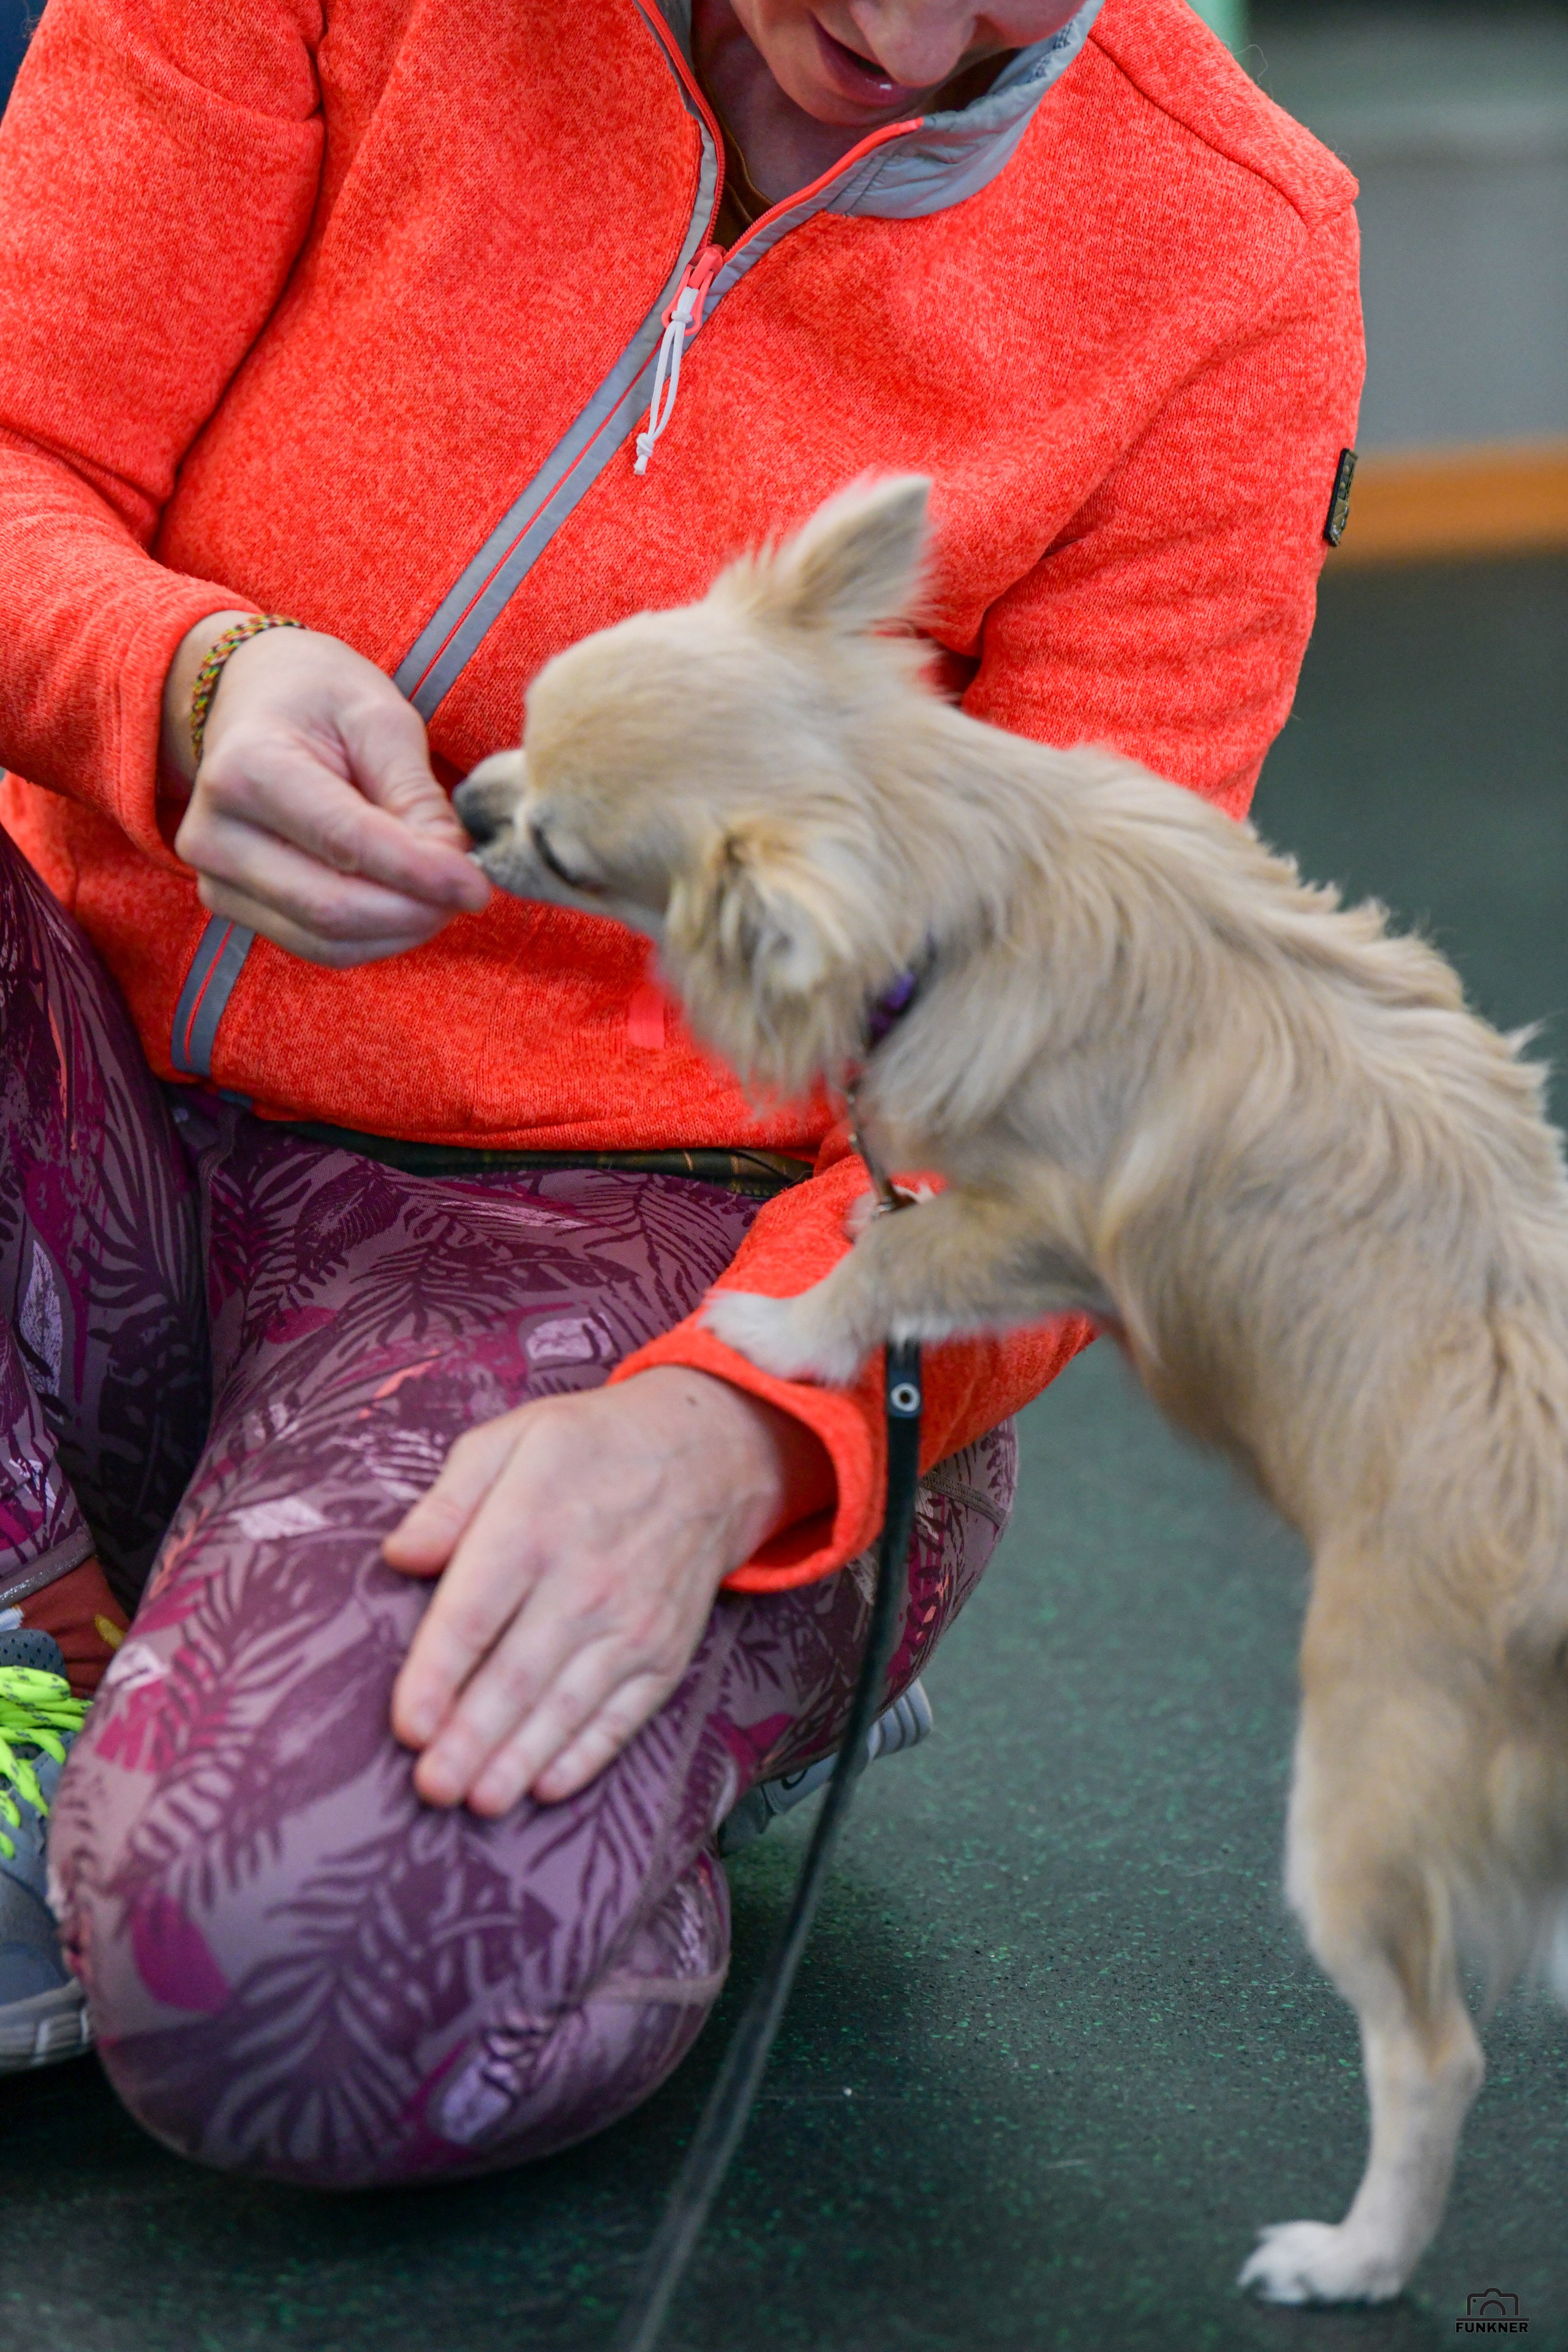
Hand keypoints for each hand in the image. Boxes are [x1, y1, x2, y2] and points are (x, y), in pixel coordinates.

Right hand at [165, 611, 490, 966]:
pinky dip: (375, 938)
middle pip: (330, 907)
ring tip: (441, 894)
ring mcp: (214, 877)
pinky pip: (316, 948)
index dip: (420, 873)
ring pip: (325, 942)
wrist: (251, 701)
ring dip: (400, 930)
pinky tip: (407, 905)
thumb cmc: (319, 700)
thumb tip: (452, 867)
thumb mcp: (378, 718)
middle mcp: (215, 833)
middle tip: (469, 891)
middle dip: (415, 911)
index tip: (479, 885)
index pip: (346, 841)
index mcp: (246, 768)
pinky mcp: (231, 905)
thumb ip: (415, 793)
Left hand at [383, 1368, 833, 1812]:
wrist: (707, 1456)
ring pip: (567, 1707)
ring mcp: (632, 1624)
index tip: (406, 1727)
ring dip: (520, 1761)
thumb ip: (449, 1499)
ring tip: (478, 1801)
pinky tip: (548, 1787)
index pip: (474, 1615)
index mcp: (533, 1526)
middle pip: (517, 1676)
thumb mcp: (512, 1439)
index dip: (437, 1677)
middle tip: (431, 1788)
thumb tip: (399, 1555)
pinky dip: (586, 1756)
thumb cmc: (589, 1448)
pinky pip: (623, 1715)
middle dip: (471, 1740)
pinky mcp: (664, 1652)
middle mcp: (585, 1583)